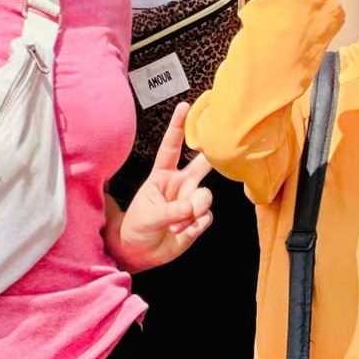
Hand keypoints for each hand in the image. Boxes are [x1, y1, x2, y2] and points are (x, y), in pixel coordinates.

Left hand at [111, 103, 214, 269]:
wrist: (139, 253)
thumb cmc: (135, 228)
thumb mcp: (148, 216)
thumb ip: (173, 210)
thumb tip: (194, 208)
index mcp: (162, 176)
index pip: (171, 147)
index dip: (178, 127)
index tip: (184, 106)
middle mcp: (179, 185)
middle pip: (201, 165)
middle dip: (212, 157)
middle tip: (223, 147)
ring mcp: (190, 201)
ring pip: (205, 196)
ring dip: (194, 211)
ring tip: (177, 224)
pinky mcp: (198, 219)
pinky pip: (207, 216)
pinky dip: (197, 224)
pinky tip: (185, 231)